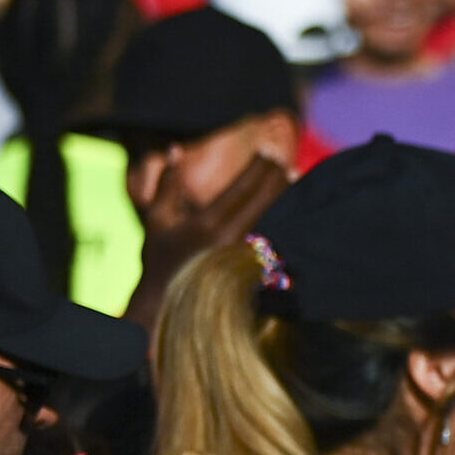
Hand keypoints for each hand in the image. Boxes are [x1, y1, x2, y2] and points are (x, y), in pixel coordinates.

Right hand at [124, 153, 292, 326]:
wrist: (165, 305)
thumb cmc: (160, 261)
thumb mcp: (158, 220)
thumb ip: (168, 184)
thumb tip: (174, 148)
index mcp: (208, 224)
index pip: (242, 188)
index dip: (258, 167)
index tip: (269, 152)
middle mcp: (231, 241)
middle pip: (265, 202)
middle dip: (278, 180)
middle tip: (288, 164)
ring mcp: (246, 259)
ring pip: (275, 222)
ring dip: (286, 200)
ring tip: (297, 182)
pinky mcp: (255, 274)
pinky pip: (275, 244)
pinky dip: (285, 225)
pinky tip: (295, 214)